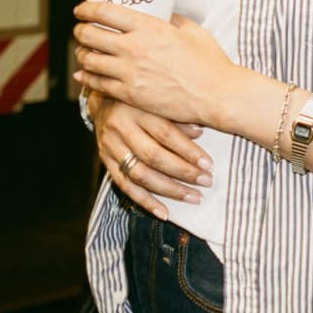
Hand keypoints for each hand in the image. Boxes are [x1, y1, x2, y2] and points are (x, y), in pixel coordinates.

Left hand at [73, 3, 233, 125]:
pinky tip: (84, 74)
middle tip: (81, 30)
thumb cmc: (209, 63)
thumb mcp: (192, 30)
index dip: (86, 9)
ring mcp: (129, 73)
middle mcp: (134, 48)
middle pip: (89, 34)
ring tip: (83, 52)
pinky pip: (97, 84)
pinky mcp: (129, 94)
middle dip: (80, 30)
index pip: (105, 12)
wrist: (214, 94)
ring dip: (81, 53)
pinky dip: (87, 77)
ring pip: (89, 59)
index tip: (81, 9)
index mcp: (149, 27)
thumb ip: (173, 19)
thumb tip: (165, 14)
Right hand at [93, 95, 212, 220]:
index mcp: (137, 109)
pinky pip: (125, 186)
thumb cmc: (141, 100)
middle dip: (183, 172)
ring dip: (169, 189)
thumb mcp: (157, 101)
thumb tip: (200, 133)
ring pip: (140, 174)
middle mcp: (121, 128)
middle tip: (206, 182)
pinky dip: (145, 201)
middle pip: (153, 156)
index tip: (208, 164)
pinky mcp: (105, 161)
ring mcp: (110, 146)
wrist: (103, 100)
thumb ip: (177, 116)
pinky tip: (164, 212)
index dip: (188, 151)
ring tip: (192, 197)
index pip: (166, 133)